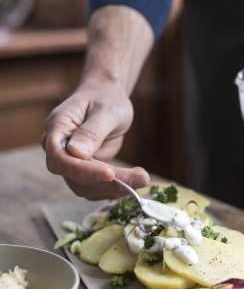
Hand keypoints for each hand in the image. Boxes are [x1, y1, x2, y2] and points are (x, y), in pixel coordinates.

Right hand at [43, 80, 149, 199]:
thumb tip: (76, 153)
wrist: (108, 99)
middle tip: (140, 178)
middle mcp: (58, 148)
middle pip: (72, 176)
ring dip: (112, 189)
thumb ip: (91, 131)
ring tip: (142, 178)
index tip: (110, 173)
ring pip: (83, 187)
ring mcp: (69, 162)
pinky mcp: (83, 171)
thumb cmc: (105, 98)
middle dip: (105, 182)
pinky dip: (113, 189)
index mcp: (57, 128)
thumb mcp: (105, 110)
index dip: (82, 170)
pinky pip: (94, 188)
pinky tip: (134, 180)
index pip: (59, 157)